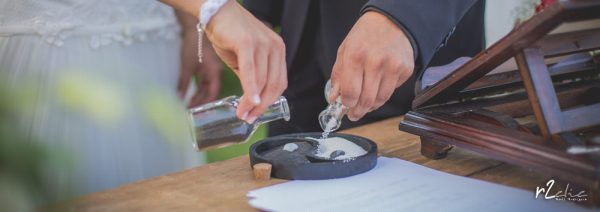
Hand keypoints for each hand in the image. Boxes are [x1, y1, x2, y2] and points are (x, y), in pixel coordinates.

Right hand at [161, 0, 286, 122]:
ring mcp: (263, 44)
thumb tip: (251, 100)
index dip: (269, 102)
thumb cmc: (229, 34)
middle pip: (274, 85)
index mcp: (277, 51)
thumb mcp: (244, 59)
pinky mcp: (248, 42)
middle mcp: (275, 47)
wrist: (215, 11)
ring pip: (262, 81)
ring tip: (242, 114)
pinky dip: (250, 89)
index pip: (279, 83)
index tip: (256, 115)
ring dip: (252, 102)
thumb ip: (251, 76)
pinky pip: (251, 71)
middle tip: (248, 118)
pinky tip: (247, 102)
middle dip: (261, 106)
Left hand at [177, 24, 222, 107]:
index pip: (213, 94)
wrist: (194, 27)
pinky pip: (205, 83)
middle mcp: (216, 73)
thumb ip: (184, 83)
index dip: (207, 104)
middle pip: (210, 93)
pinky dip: (198, 90)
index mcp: (215, 72)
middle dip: (201, 103)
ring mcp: (212, 70)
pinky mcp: (207, 68)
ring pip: (207, 89)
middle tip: (192, 113)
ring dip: (199, 97)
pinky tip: (191, 97)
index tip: (199, 113)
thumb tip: (180, 99)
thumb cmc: (193, 44)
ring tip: (189, 107)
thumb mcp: (187, 65)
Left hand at [329, 11, 413, 120]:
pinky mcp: (405, 70)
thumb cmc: (365, 36)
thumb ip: (338, 75)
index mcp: (356, 56)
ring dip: (371, 106)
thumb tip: (335, 97)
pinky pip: (392, 91)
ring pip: (381, 99)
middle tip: (354, 113)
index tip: (345, 107)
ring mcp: (393, 66)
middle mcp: (376, 61)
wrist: (390, 22)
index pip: (351, 93)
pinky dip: (384, 93)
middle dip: (358, 111)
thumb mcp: (344, 50)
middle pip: (366, 100)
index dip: (347, 105)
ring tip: (365, 104)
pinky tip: (378, 85)